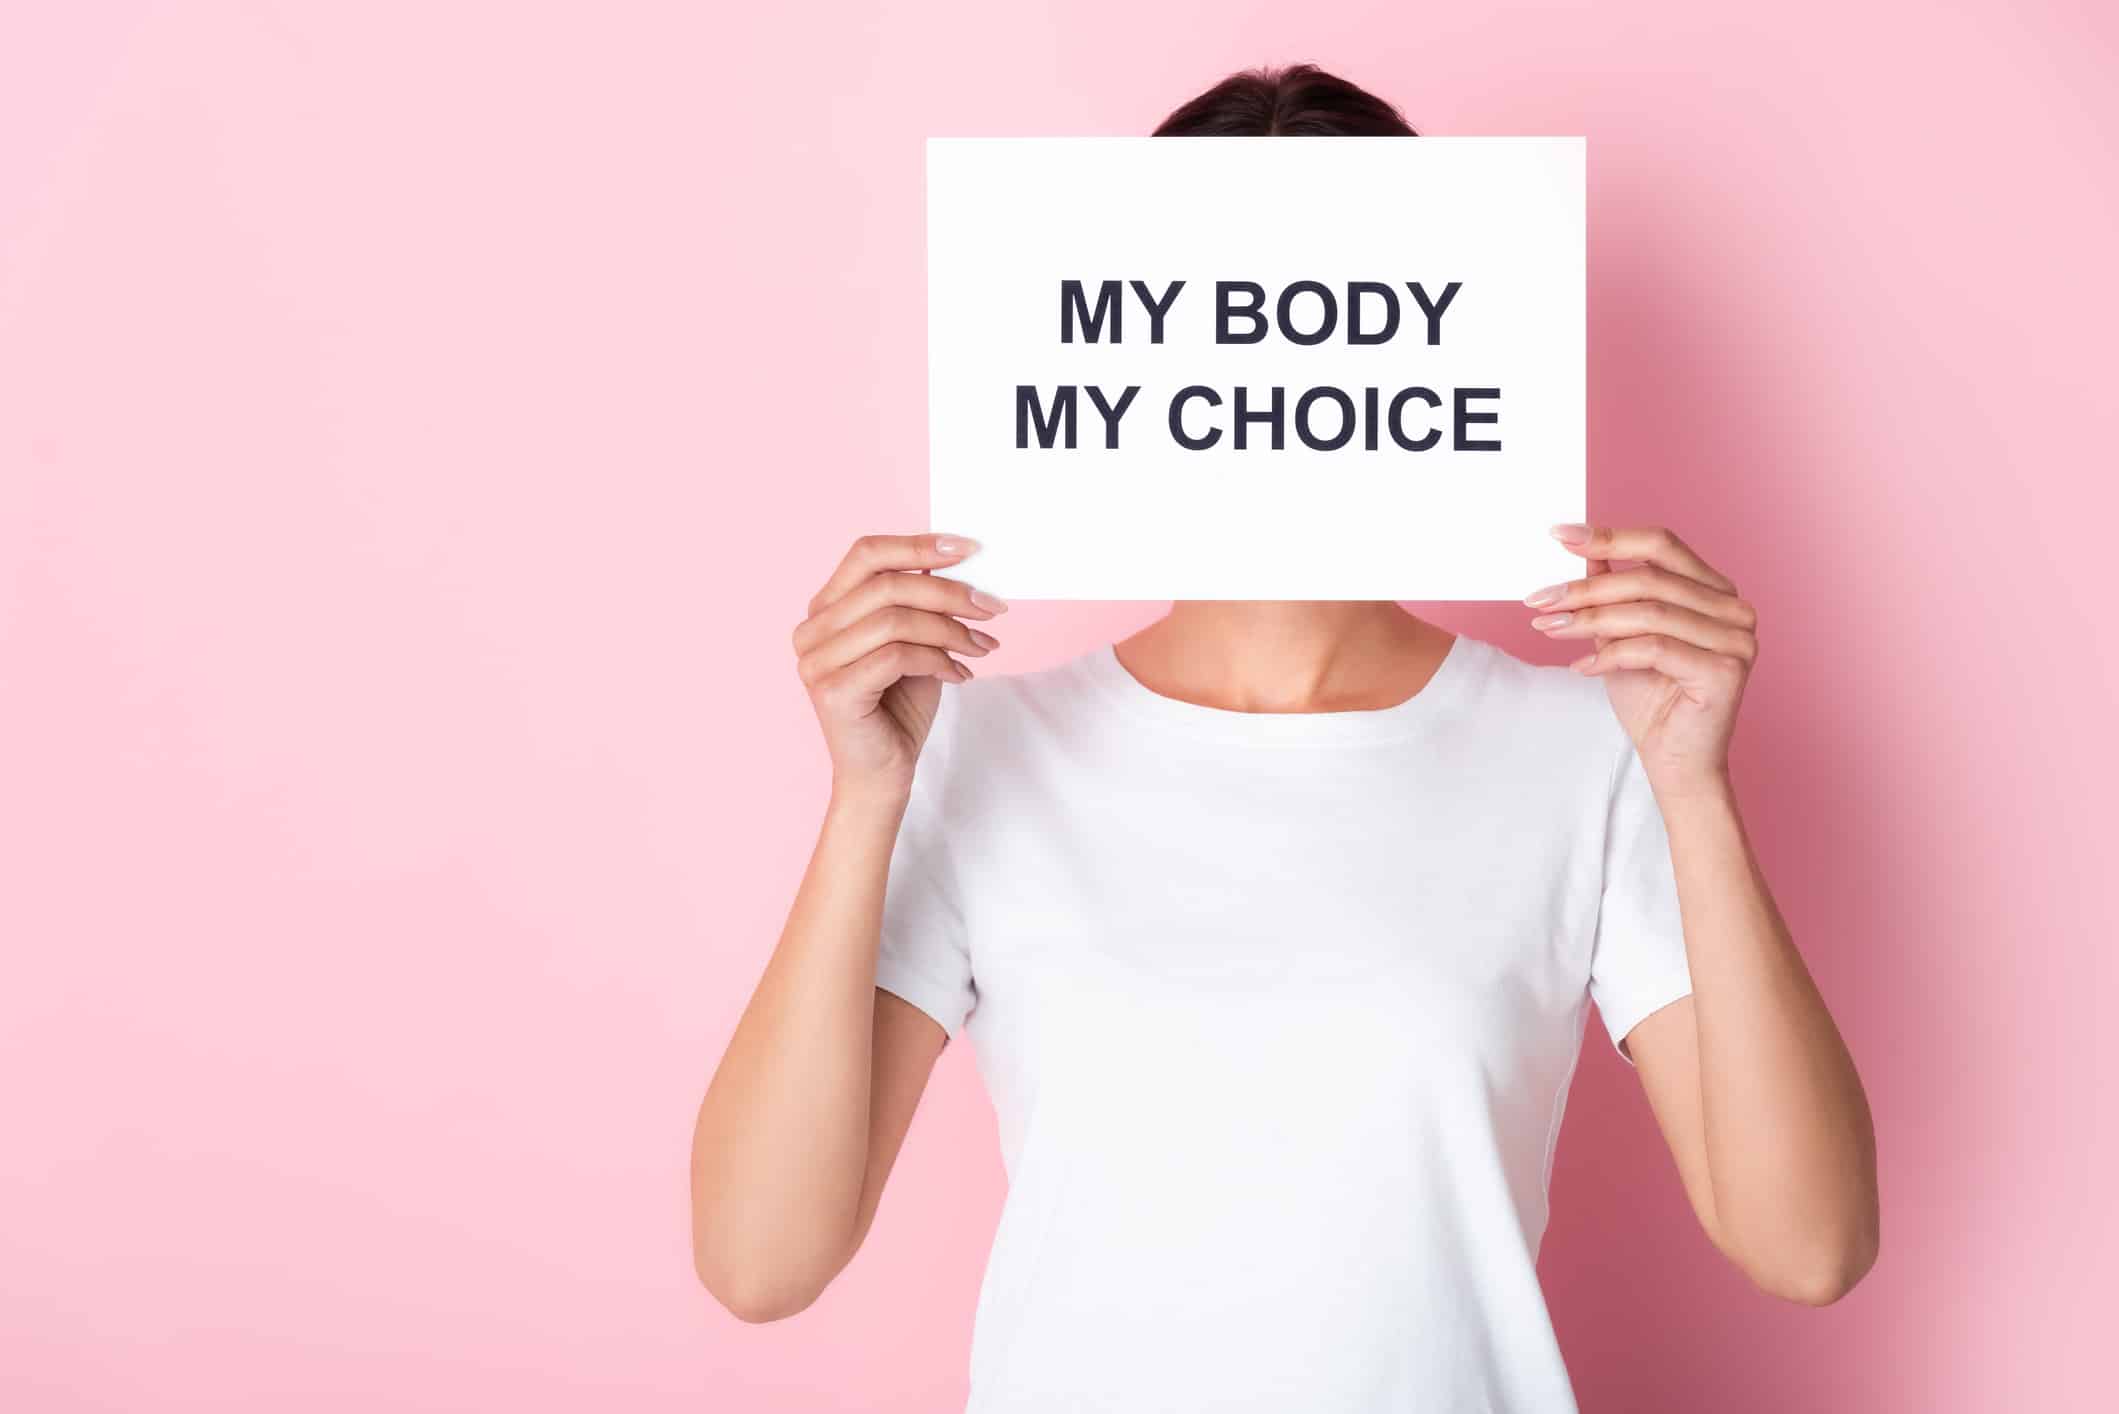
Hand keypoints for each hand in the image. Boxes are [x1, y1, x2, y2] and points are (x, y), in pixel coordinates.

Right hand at [793, 533, 1005, 799]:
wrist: (881, 776)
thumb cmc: (898, 708)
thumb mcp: (914, 643)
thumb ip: (921, 603)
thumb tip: (958, 560)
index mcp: (825, 608)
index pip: (866, 553)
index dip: (918, 545)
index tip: (969, 549)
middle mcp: (811, 630)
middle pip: (886, 584)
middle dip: (949, 592)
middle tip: (992, 608)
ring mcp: (816, 661)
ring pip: (894, 620)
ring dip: (950, 629)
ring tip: (981, 646)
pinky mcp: (832, 691)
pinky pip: (896, 656)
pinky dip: (937, 660)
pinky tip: (960, 675)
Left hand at [1525, 524, 1756, 793]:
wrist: (1674, 764)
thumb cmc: (1651, 701)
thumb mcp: (1620, 636)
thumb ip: (1611, 593)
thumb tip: (1584, 552)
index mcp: (1715, 591)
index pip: (1662, 546)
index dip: (1610, 537)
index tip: (1559, 535)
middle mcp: (1734, 609)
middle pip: (1649, 580)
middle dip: (1586, 589)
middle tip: (1540, 599)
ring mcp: (1737, 639)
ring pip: (1649, 612)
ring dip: (1590, 620)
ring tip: (1550, 629)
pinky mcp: (1726, 670)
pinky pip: (1654, 648)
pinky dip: (1611, 654)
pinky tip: (1583, 666)